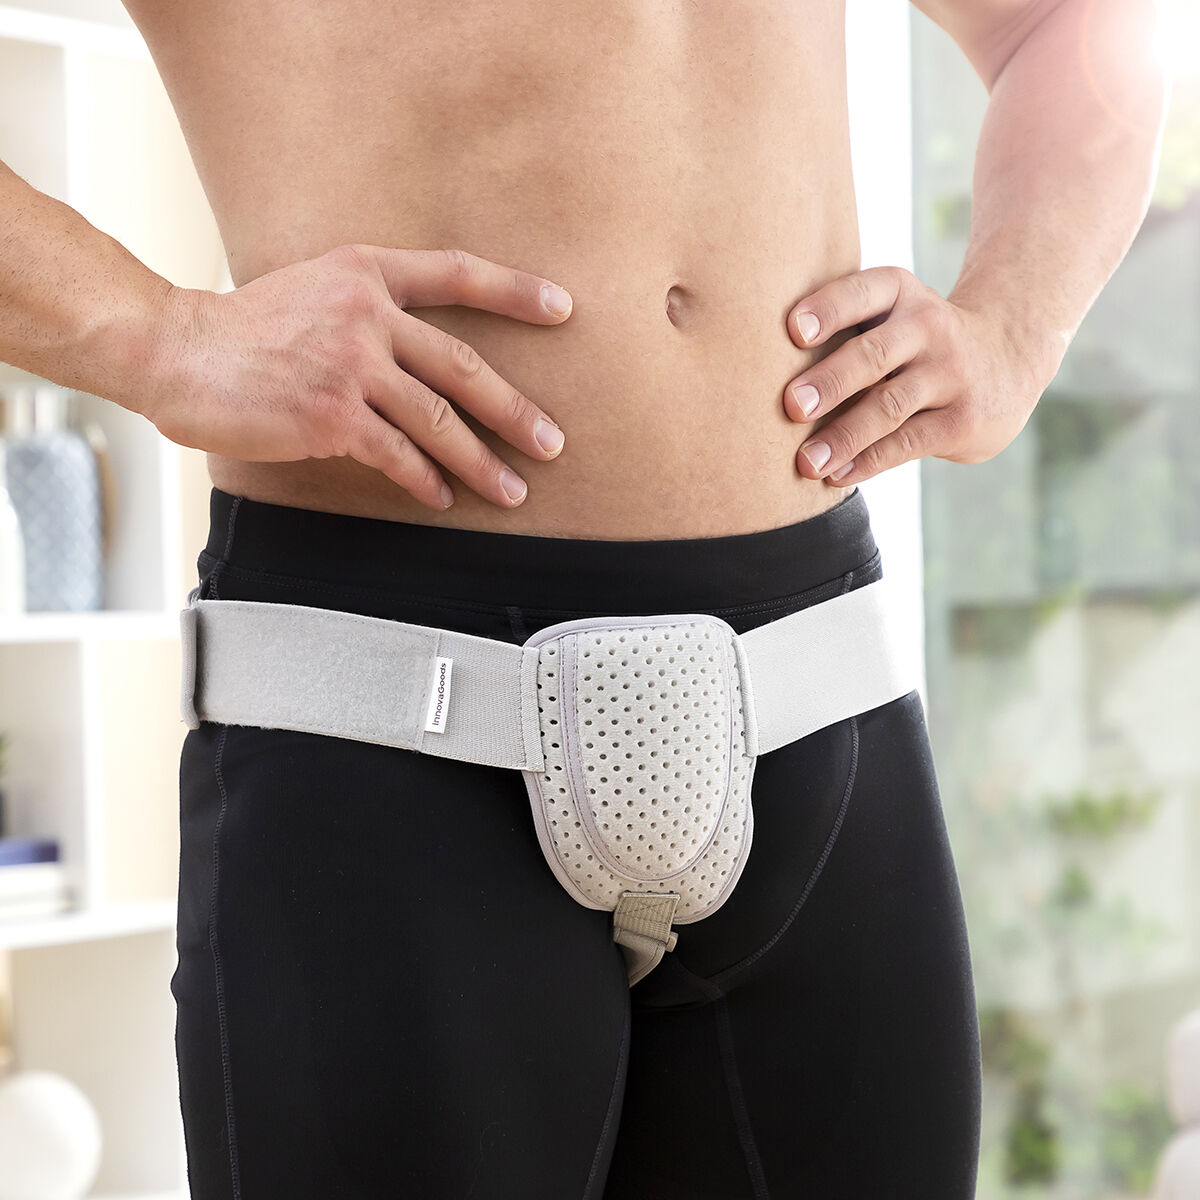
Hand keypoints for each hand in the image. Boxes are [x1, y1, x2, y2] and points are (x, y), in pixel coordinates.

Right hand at [145, 244, 573, 510]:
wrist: (178, 350)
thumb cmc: (245, 327)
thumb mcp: (313, 286)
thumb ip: (370, 306)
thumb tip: (420, 351)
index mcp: (367, 272)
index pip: (456, 273)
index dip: (515, 290)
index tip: (564, 309)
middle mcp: (367, 312)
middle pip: (463, 365)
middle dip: (516, 411)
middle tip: (552, 443)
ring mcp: (351, 365)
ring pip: (439, 419)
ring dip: (481, 462)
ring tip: (512, 491)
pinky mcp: (331, 414)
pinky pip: (397, 454)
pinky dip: (425, 480)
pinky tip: (442, 498)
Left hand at [783, 265, 1043, 486]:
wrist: (1008, 356)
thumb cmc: (915, 340)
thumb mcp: (891, 313)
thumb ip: (842, 329)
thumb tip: (757, 372)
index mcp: (900, 293)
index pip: (862, 293)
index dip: (829, 309)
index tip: (793, 331)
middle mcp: (929, 327)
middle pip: (873, 355)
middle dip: (830, 381)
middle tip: (790, 407)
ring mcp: (951, 374)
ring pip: (890, 405)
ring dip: (844, 436)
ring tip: (806, 462)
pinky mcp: (963, 420)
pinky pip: (908, 443)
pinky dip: (869, 461)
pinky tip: (838, 475)